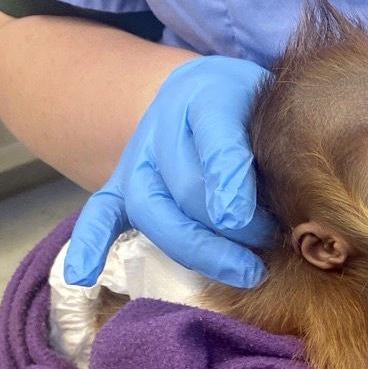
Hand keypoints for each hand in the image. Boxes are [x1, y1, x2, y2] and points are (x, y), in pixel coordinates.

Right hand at [63, 56, 275, 287]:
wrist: (205, 92)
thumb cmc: (251, 108)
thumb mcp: (272, 110)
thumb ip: (277, 147)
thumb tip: (284, 212)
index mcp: (207, 96)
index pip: (216, 139)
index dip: (230, 182)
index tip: (244, 219)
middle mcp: (164, 127)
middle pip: (184, 187)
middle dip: (226, 228)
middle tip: (267, 245)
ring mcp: (139, 161)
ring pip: (152, 209)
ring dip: (195, 247)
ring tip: (243, 271)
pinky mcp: (122, 187)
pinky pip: (99, 214)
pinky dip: (89, 244)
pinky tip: (83, 276)